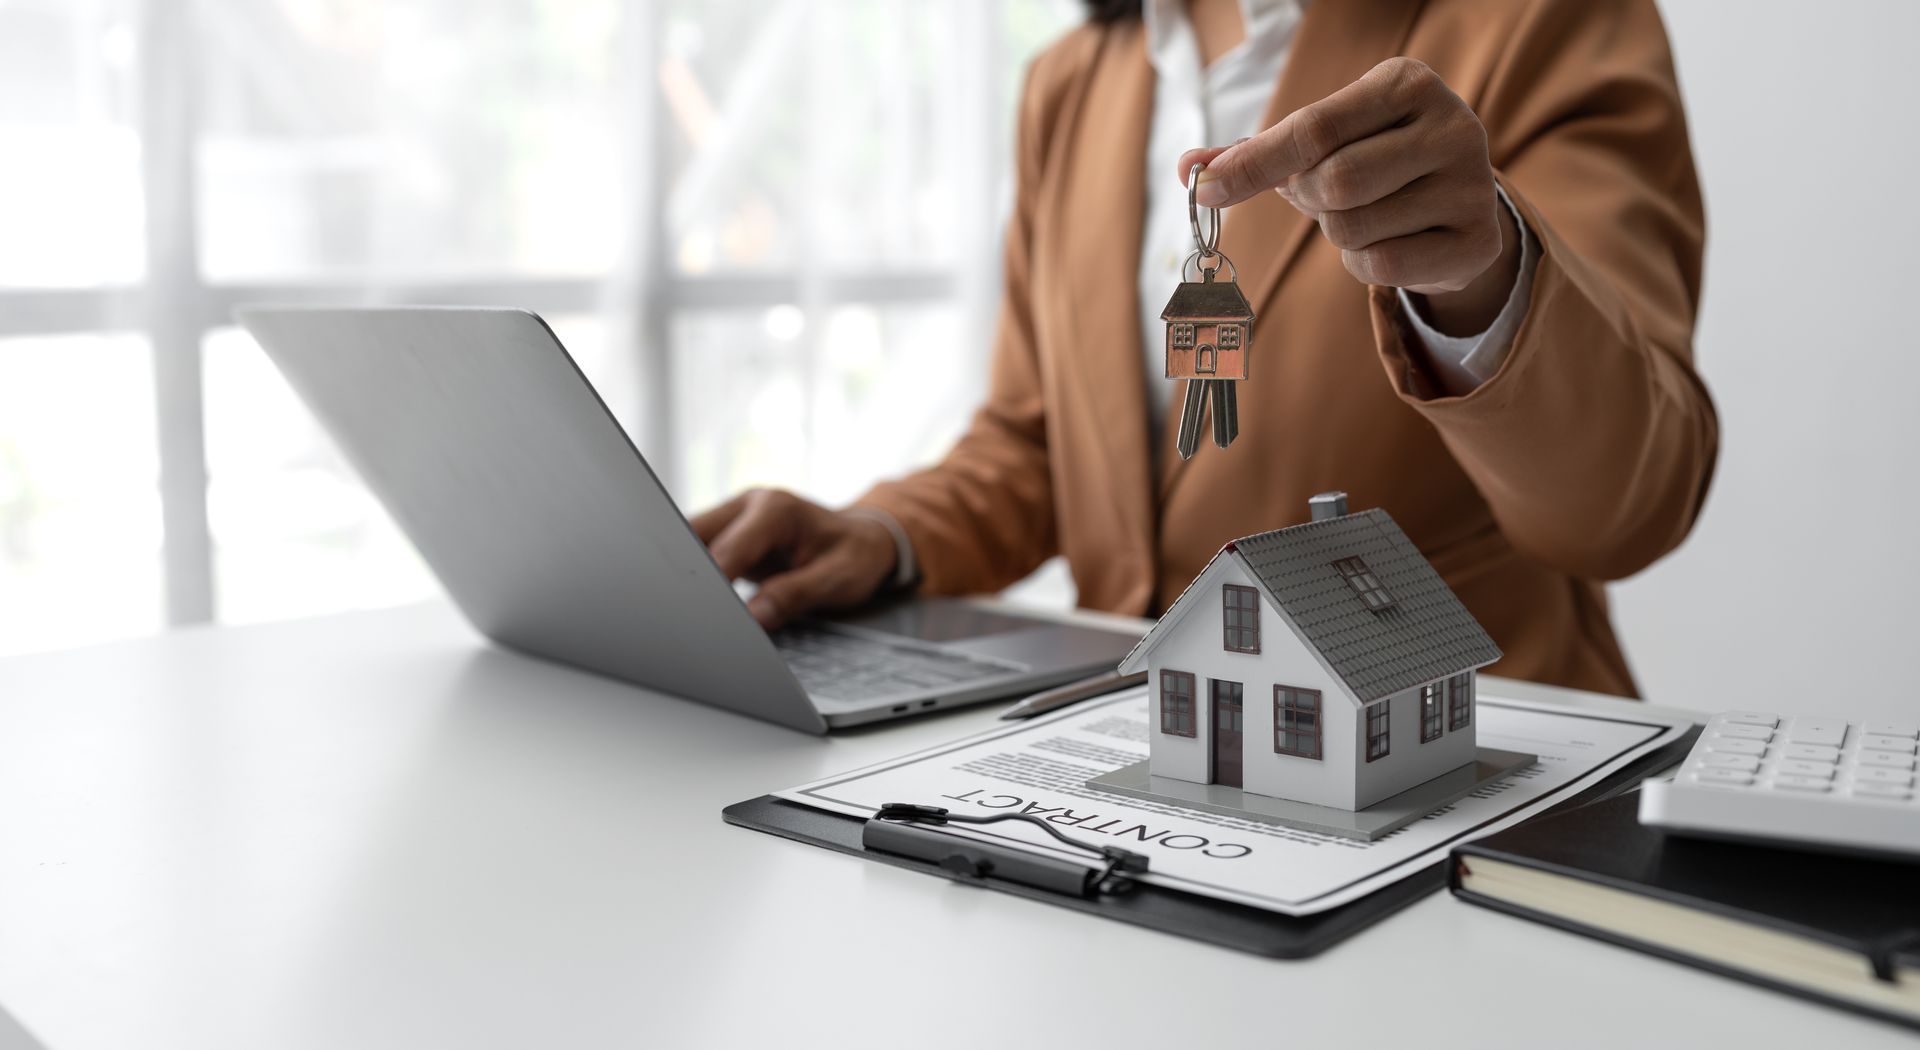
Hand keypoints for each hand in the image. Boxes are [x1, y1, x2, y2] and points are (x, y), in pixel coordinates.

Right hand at [690, 488, 898, 630]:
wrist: (865, 540)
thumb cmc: (856, 555)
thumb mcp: (838, 578)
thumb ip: (794, 595)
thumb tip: (753, 617)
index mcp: (776, 509)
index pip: (728, 548)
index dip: (711, 582)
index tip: (701, 611)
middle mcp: (749, 505)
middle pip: (694, 536)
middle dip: (687, 572)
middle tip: (686, 612)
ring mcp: (736, 517)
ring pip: (689, 541)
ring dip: (687, 572)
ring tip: (690, 608)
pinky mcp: (729, 534)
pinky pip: (700, 551)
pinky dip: (695, 574)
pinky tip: (697, 599)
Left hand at [1179, 57, 1518, 334]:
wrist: (1458, 205)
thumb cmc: (1373, 163)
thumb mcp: (1320, 144)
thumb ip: (1254, 153)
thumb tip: (1188, 168)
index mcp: (1406, 83)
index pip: (1312, 129)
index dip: (1252, 164)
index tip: (1206, 187)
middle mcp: (1450, 125)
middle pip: (1333, 182)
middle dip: (1308, 200)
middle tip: (1323, 195)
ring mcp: (1472, 184)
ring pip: (1354, 228)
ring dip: (1337, 233)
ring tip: (1366, 214)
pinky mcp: (1477, 240)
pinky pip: (1383, 266)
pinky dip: (1364, 265)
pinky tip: (1390, 241)